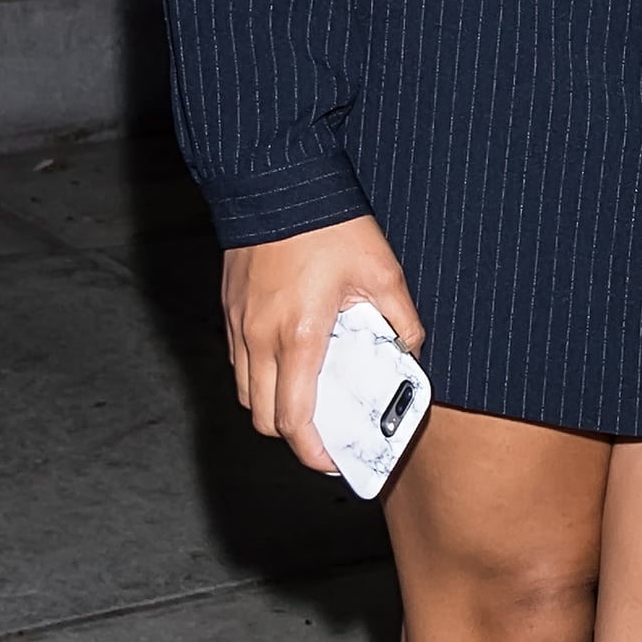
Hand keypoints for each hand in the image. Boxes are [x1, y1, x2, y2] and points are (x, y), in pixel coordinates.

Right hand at [222, 216, 422, 475]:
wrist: (276, 180)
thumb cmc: (328, 223)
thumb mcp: (381, 269)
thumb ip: (401, 317)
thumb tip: (411, 348)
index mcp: (300, 337)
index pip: (295, 420)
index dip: (313, 452)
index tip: (332, 461)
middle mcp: (260, 340)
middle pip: (264, 419)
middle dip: (294, 435)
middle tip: (325, 433)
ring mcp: (239, 326)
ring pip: (246, 393)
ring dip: (273, 407)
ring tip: (308, 397)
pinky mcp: (229, 310)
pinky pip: (238, 363)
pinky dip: (258, 376)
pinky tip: (289, 359)